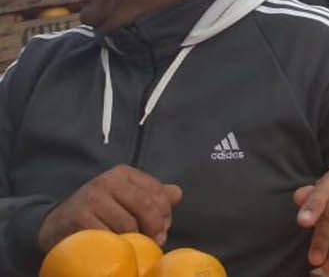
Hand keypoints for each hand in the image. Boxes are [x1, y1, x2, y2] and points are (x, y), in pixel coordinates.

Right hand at [37, 165, 182, 251]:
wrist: (57, 225)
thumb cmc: (99, 212)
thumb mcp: (125, 198)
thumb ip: (151, 195)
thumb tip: (177, 193)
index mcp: (123, 174)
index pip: (157, 192)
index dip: (166, 214)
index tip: (163, 228)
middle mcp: (107, 181)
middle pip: (146, 206)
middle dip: (156, 227)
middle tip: (155, 242)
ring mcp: (91, 198)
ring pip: (129, 224)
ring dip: (137, 240)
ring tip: (135, 246)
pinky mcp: (80, 218)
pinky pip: (109, 236)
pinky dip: (118, 246)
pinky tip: (117, 249)